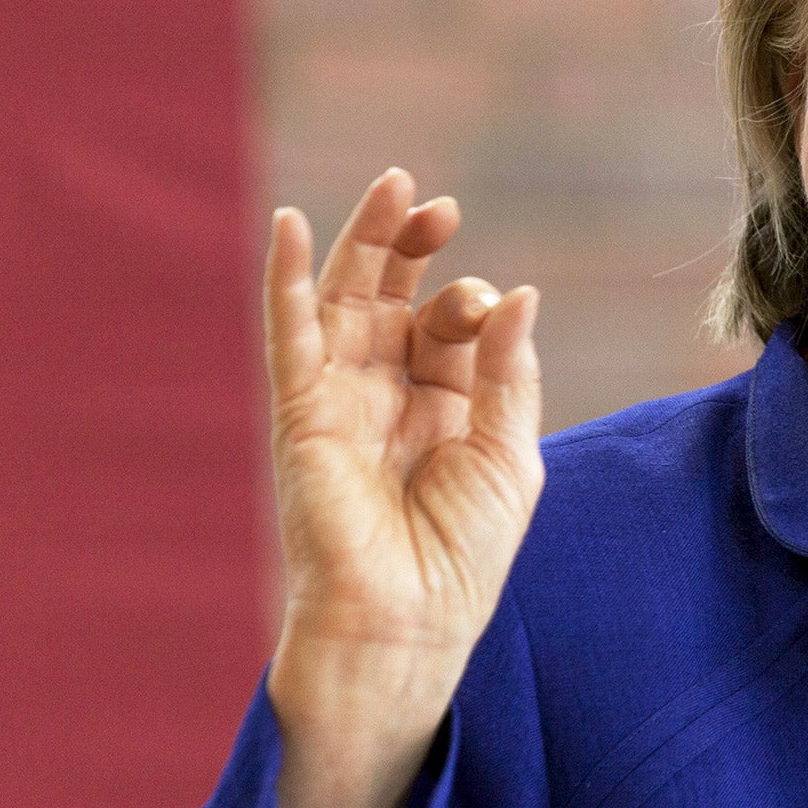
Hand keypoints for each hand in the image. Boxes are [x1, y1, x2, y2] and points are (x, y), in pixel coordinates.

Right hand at [261, 169, 543, 807]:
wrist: (408, 620)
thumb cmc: (465, 554)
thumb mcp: (510, 455)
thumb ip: (509, 371)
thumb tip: (520, 292)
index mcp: (447, 408)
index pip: (453, 329)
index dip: (473, 304)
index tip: (492, 311)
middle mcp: (391, 398)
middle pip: (394, 301)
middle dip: (415, 249)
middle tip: (440, 207)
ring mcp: (343, 402)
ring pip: (345, 304)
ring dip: (364, 244)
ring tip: (394, 187)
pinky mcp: (302, 415)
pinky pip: (289, 337)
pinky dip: (287, 281)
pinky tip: (291, 227)